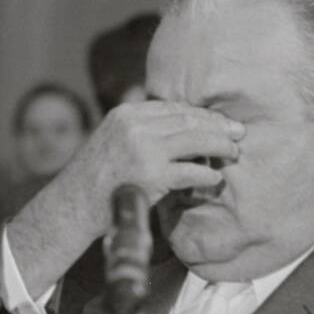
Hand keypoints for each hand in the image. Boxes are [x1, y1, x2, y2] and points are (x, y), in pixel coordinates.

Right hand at [57, 100, 245, 233]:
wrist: (74, 205)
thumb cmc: (97, 177)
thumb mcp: (112, 138)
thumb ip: (140, 128)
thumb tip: (177, 124)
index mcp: (127, 114)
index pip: (174, 108)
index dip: (202, 114)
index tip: (220, 121)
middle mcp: (136, 127)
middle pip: (188, 120)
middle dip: (218, 125)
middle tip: (239, 132)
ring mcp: (144, 150)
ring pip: (194, 140)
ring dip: (220, 145)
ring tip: (235, 152)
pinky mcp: (152, 176)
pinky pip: (190, 172)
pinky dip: (207, 175)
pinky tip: (216, 178)